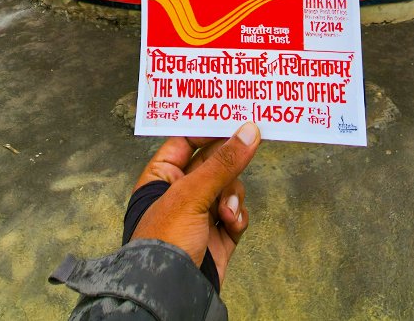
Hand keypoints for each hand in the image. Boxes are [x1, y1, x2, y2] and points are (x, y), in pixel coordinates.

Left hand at [130, 123, 260, 284]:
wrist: (170, 294)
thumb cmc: (165, 242)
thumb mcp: (191, 195)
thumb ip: (223, 163)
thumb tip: (249, 132)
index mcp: (162, 177)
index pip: (186, 141)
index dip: (208, 130)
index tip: (234, 118)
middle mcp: (181, 193)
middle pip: (214, 163)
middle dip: (229, 165)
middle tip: (251, 145)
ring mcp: (201, 214)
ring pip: (230, 187)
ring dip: (233, 196)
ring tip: (226, 212)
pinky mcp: (218, 236)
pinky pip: (237, 213)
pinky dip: (238, 216)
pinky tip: (231, 224)